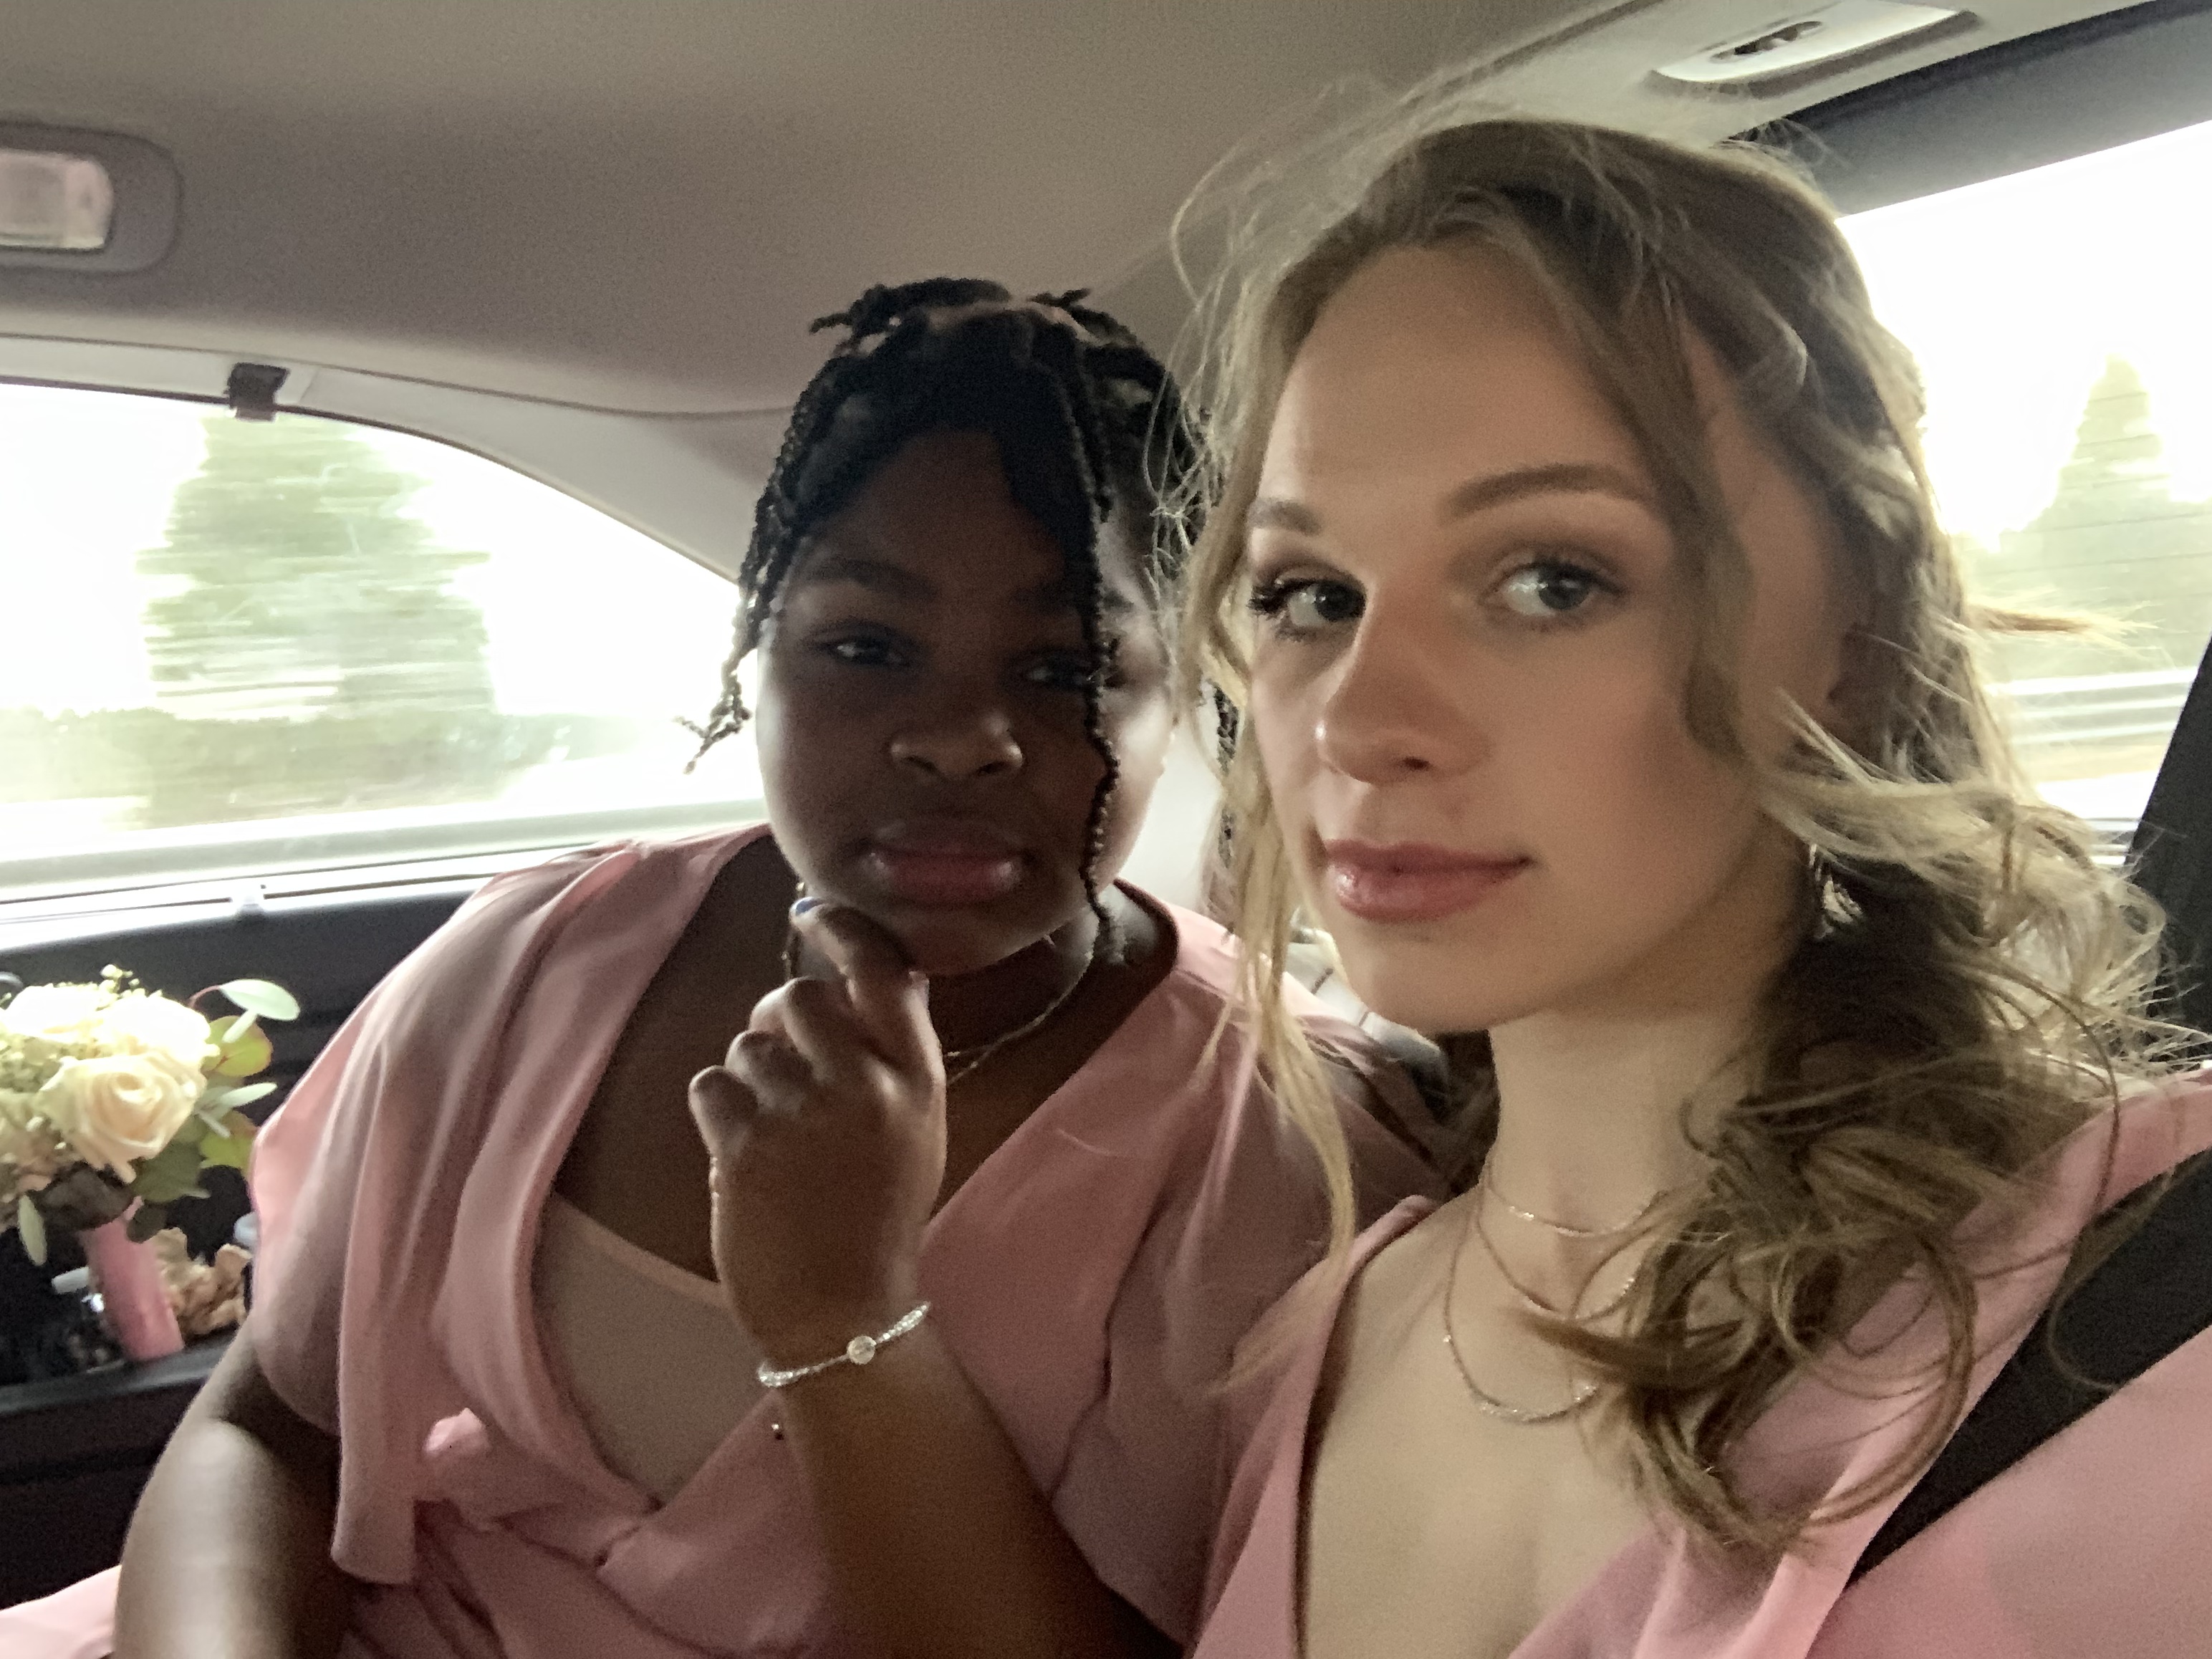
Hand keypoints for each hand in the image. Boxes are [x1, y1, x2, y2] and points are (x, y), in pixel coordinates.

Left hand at [687, 903, 946, 1362]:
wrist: (845, 1313)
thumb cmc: (878, 1218)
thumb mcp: (918, 1129)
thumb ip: (899, 1054)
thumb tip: (886, 973)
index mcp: (916, 1080)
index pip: (883, 973)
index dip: (844, 932)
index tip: (817, 915)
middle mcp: (864, 1086)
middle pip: (797, 995)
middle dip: (776, 1020)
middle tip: (779, 1062)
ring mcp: (803, 1114)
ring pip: (745, 1044)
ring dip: (746, 1077)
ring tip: (768, 1130)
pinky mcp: (746, 1145)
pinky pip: (709, 1085)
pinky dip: (716, 1112)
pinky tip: (739, 1150)